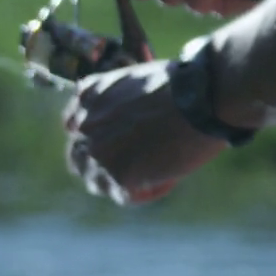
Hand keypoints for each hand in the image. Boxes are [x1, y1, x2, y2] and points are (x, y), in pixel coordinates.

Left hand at [63, 60, 226, 205]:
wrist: (201, 99)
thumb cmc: (183, 86)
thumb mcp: (137, 80)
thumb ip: (120, 99)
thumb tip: (126, 116)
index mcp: (88, 97)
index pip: (73, 126)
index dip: (93, 137)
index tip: (113, 143)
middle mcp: (84, 125)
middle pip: (79, 158)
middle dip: (100, 165)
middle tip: (128, 170)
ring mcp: (98, 152)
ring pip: (97, 182)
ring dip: (118, 185)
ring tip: (146, 182)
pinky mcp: (118, 175)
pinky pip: (124, 196)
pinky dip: (144, 194)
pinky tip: (164, 184)